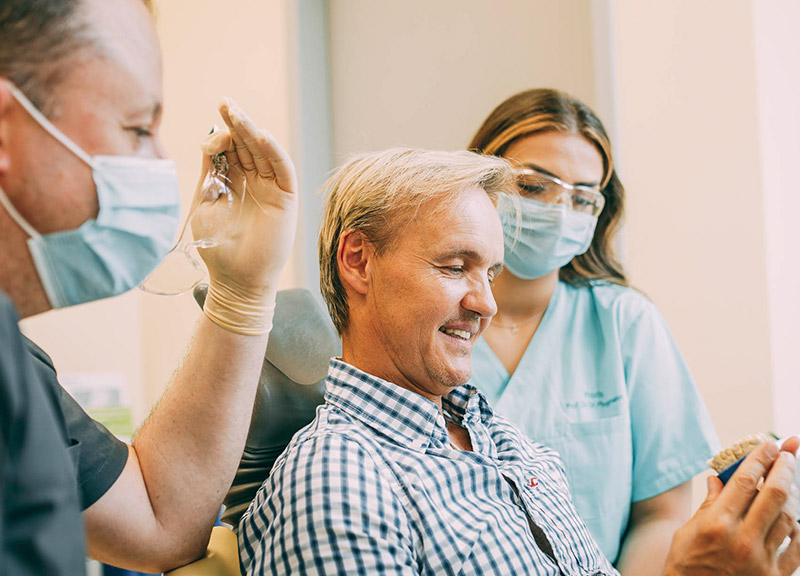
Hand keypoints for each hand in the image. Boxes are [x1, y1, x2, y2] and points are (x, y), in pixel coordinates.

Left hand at [193, 99, 298, 334]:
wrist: (235, 280)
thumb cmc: (217, 247)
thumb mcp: (205, 203)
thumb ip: (209, 172)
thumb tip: (210, 139)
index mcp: (235, 183)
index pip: (231, 149)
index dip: (223, 134)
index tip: (211, 127)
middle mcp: (255, 183)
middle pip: (248, 145)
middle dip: (237, 124)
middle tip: (226, 102)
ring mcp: (272, 190)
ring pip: (265, 152)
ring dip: (252, 131)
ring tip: (238, 113)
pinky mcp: (286, 200)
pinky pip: (283, 169)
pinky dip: (274, 151)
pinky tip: (261, 135)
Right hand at [663, 437, 799, 575]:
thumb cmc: (685, 566)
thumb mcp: (688, 532)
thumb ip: (708, 504)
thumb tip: (718, 479)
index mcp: (717, 524)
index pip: (746, 481)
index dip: (760, 458)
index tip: (769, 444)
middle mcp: (742, 539)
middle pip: (775, 495)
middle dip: (785, 469)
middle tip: (788, 455)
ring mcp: (761, 560)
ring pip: (788, 519)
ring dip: (791, 498)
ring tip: (788, 486)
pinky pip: (796, 548)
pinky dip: (797, 531)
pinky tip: (793, 522)